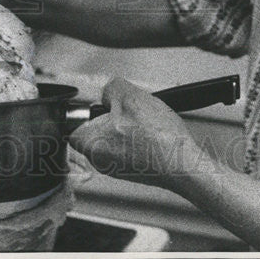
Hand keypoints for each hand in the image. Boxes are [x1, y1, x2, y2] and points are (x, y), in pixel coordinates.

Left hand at [68, 78, 206, 192]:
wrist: (184, 164)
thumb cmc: (157, 137)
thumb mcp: (129, 94)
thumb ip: (110, 88)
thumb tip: (108, 93)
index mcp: (89, 143)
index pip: (75, 122)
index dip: (92, 108)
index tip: (107, 105)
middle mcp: (99, 160)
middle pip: (98, 127)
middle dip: (115, 115)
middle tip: (133, 112)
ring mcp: (117, 168)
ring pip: (116, 136)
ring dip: (130, 125)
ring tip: (147, 124)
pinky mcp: (134, 170)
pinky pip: (131, 147)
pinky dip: (141, 138)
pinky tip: (154, 135)